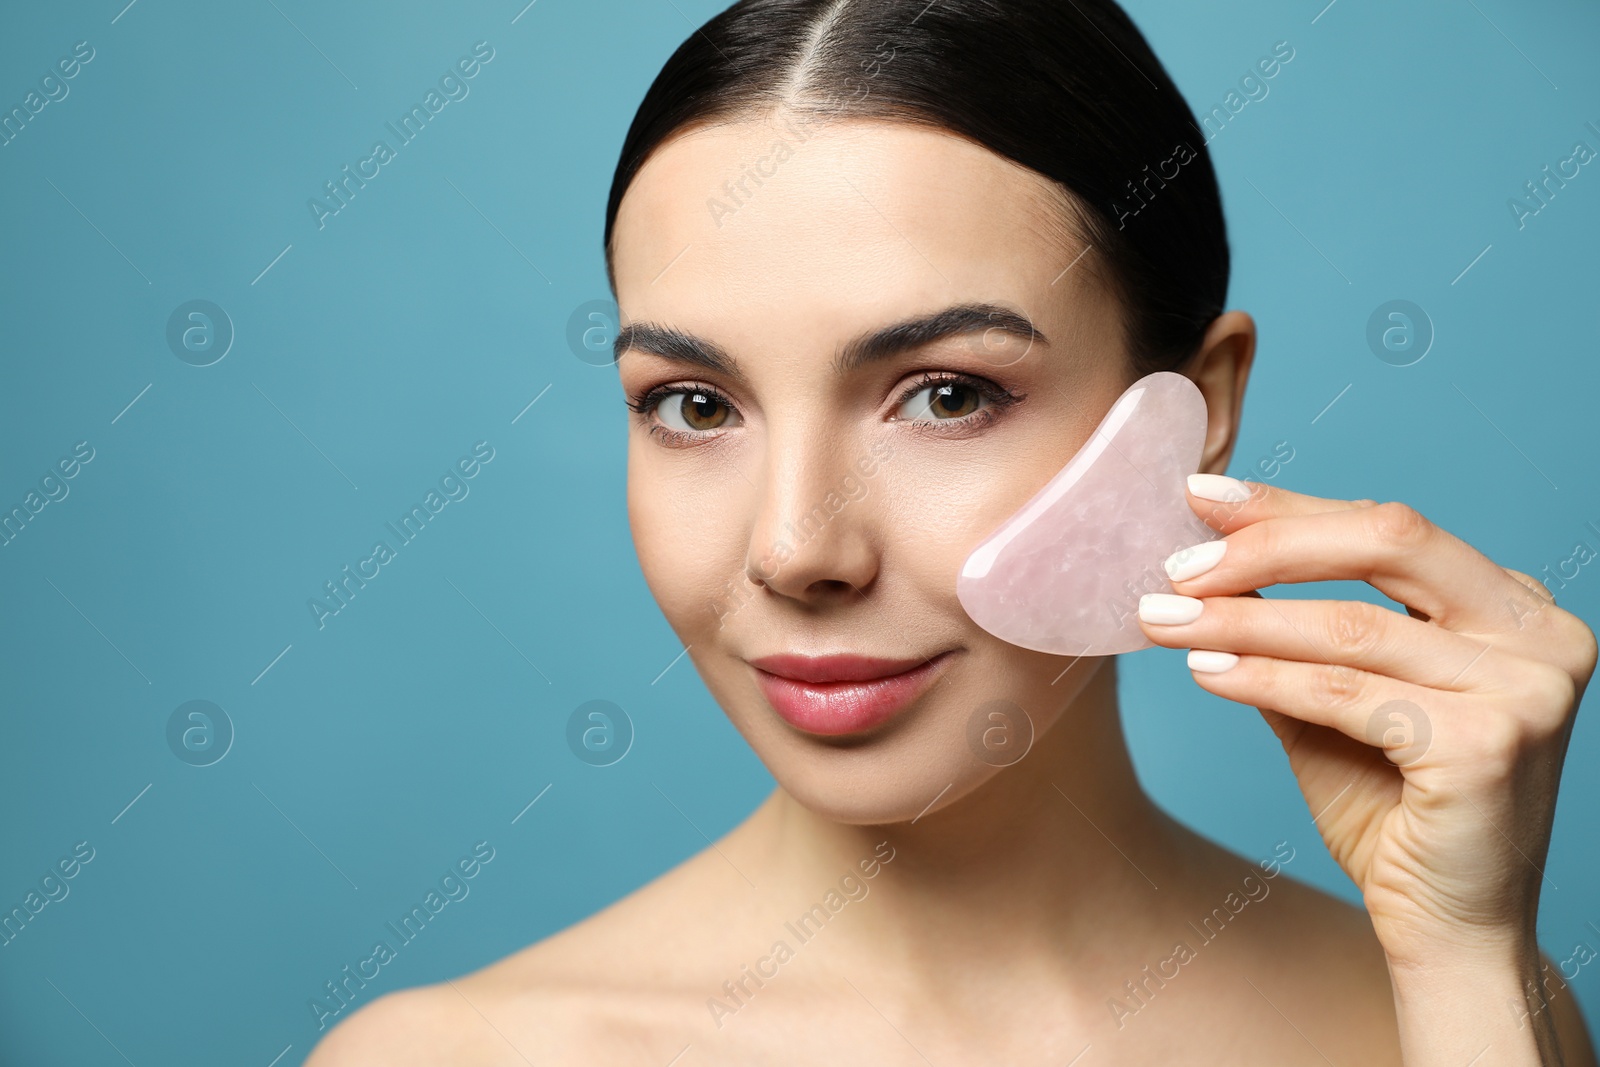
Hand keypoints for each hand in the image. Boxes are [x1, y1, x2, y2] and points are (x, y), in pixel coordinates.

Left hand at [1136, 475, 1596, 970]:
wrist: (1445, 929)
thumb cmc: (1390, 809)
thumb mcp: (1336, 699)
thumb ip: (1292, 629)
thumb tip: (1203, 558)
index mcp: (1515, 606)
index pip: (1390, 529)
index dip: (1289, 508)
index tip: (1202, 497)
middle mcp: (1542, 633)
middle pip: (1388, 540)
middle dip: (1268, 545)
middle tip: (1177, 564)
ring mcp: (1527, 687)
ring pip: (1353, 625)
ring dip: (1241, 619)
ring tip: (1162, 619)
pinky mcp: (1489, 743)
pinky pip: (1346, 692)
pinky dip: (1263, 678)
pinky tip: (1204, 673)